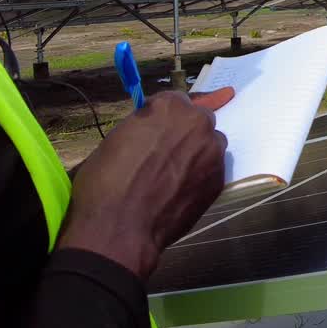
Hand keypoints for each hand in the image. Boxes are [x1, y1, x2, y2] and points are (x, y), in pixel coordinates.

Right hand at [56, 88, 233, 279]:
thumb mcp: (117, 138)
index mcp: (169, 106)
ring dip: (198, 153)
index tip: (156, 131)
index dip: (164, 118)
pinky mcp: (220, 178)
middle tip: (166, 154)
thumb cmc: (107, 181)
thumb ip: (145, 126)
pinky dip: (201, 175)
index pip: (174, 101)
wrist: (120, 227)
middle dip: (185, 132)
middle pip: (198, 120)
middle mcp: (197, 122)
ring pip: (210, 144)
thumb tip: (154, 128)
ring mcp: (213, 151)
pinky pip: (213, 169)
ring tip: (175, 175)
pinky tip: (182, 191)